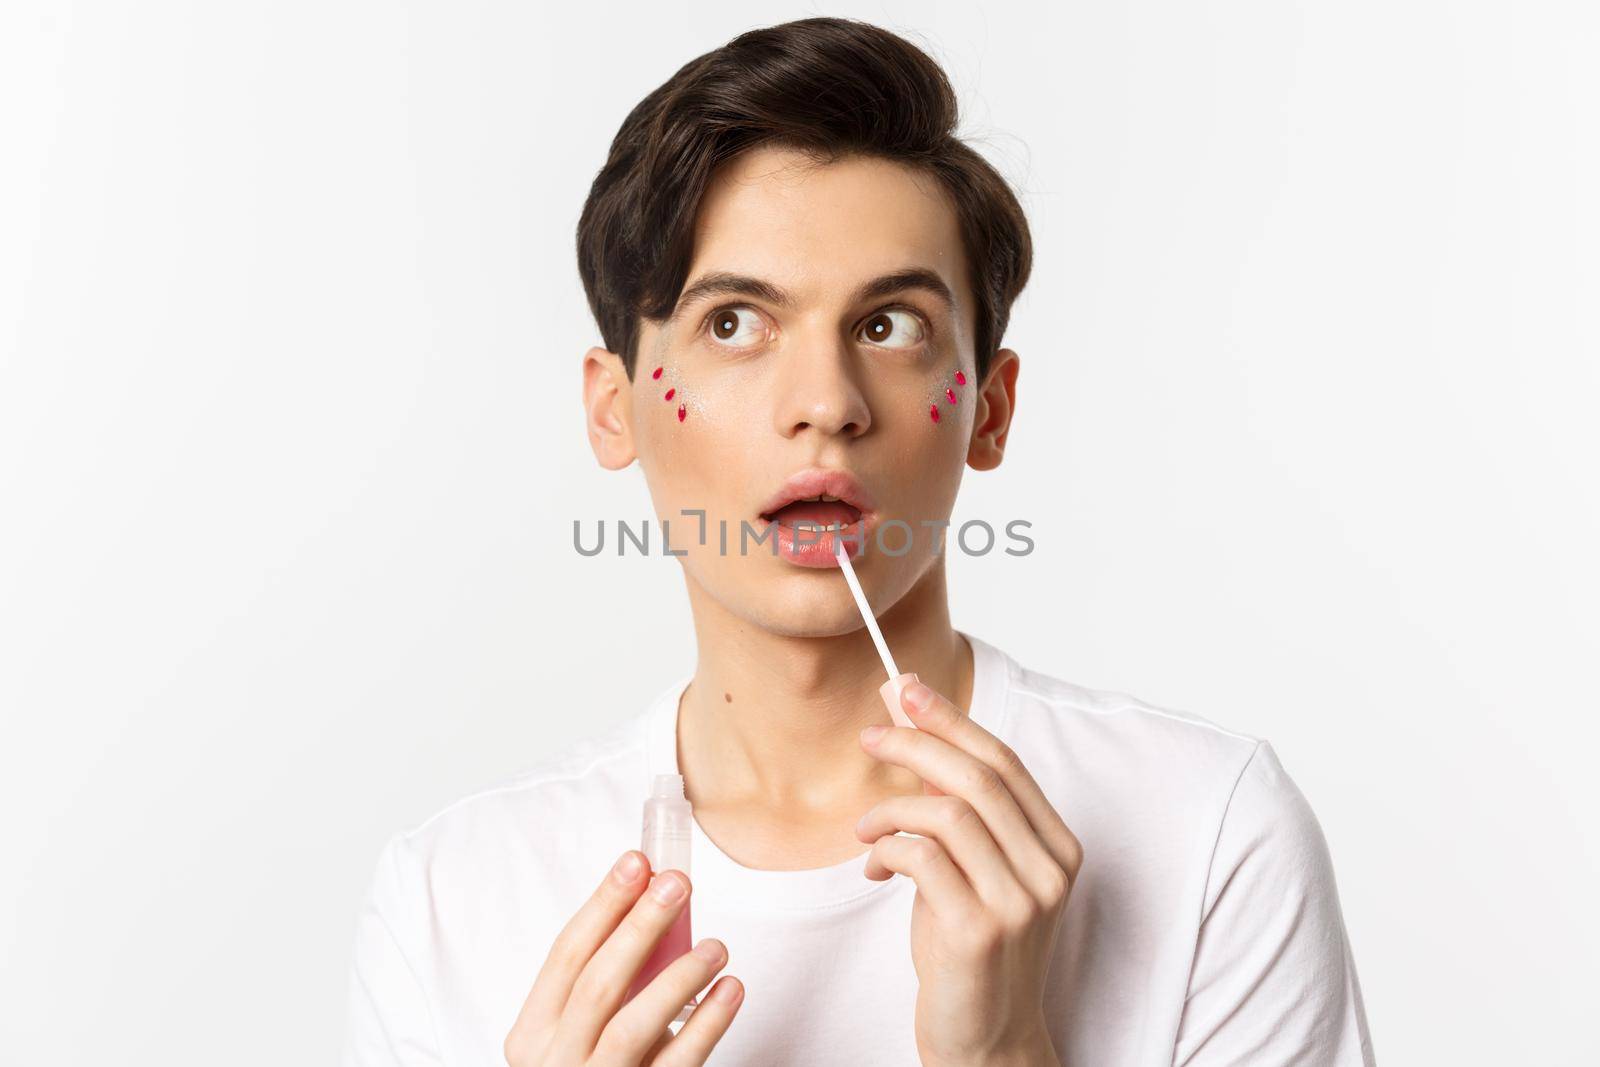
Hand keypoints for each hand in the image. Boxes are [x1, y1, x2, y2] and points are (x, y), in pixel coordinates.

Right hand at [503, 851, 744, 1064]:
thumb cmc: (595, 1066)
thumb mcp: (580, 1029)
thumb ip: (606, 982)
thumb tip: (654, 904)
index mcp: (532, 1033)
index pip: (565, 955)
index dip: (603, 905)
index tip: (637, 862)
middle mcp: (555, 1062)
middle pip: (597, 983)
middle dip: (639, 927)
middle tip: (677, 885)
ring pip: (631, 1027)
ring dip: (677, 978)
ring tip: (716, 946)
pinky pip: (676, 1064)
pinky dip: (706, 1025)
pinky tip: (730, 991)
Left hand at [855, 679, 1082, 1066]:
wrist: (985, 1041)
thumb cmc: (968, 949)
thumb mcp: (968, 869)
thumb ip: (949, 804)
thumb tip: (908, 717)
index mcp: (1056, 847)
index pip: (1004, 762)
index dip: (952, 719)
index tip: (907, 689)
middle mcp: (1048, 870)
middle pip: (978, 777)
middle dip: (917, 742)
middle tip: (872, 734)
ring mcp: (1020, 902)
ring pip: (948, 813)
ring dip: (891, 809)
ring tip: (865, 829)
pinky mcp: (980, 931)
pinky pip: (922, 858)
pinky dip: (887, 850)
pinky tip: (875, 868)